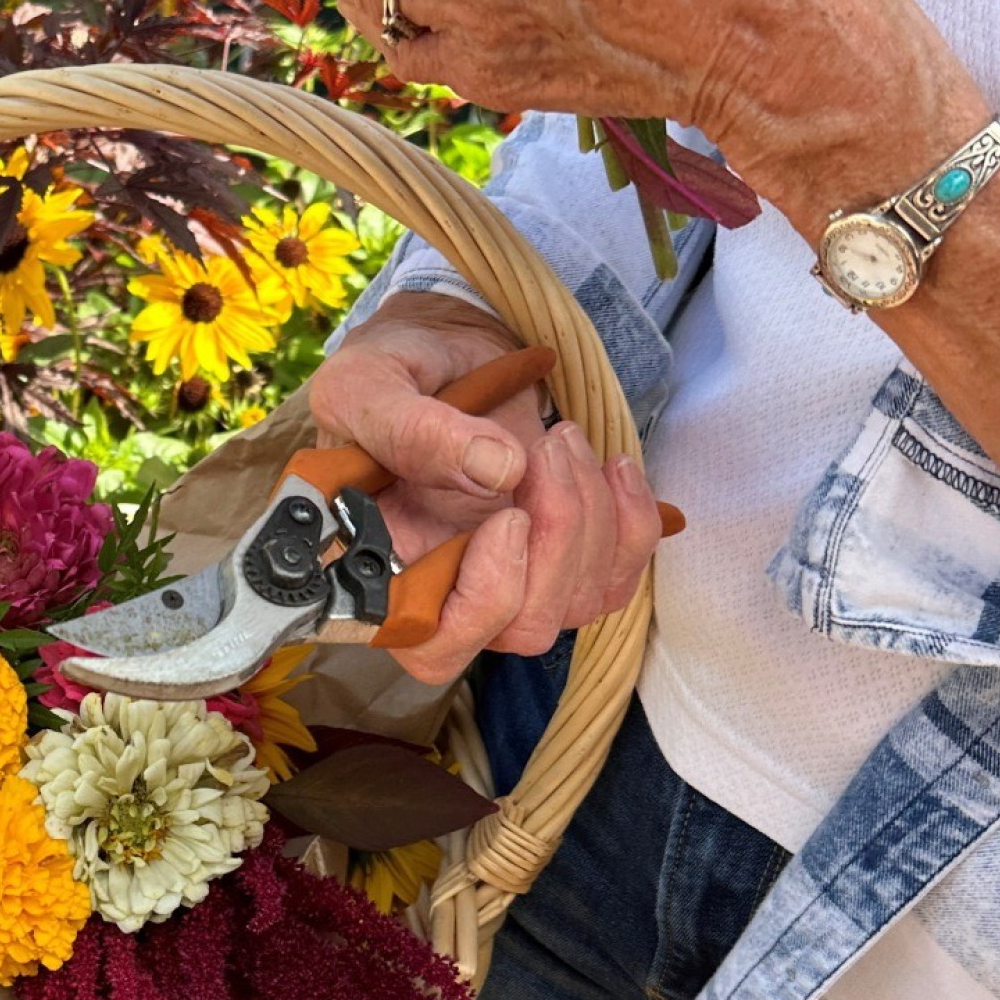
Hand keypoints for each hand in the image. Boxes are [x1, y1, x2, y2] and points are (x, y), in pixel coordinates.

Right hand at [313, 293, 663, 684]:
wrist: (444, 353)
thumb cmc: (387, 376)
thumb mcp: (367, 386)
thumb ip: (411, 428)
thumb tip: (497, 470)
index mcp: (380, 572)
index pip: (431, 646)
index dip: (483, 605)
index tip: (509, 520)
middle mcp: (447, 595)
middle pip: (521, 629)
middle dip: (557, 541)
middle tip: (544, 449)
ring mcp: (510, 585)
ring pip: (577, 604)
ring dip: (590, 516)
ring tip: (564, 439)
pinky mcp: (563, 563)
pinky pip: (617, 578)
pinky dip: (632, 523)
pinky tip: (612, 467)